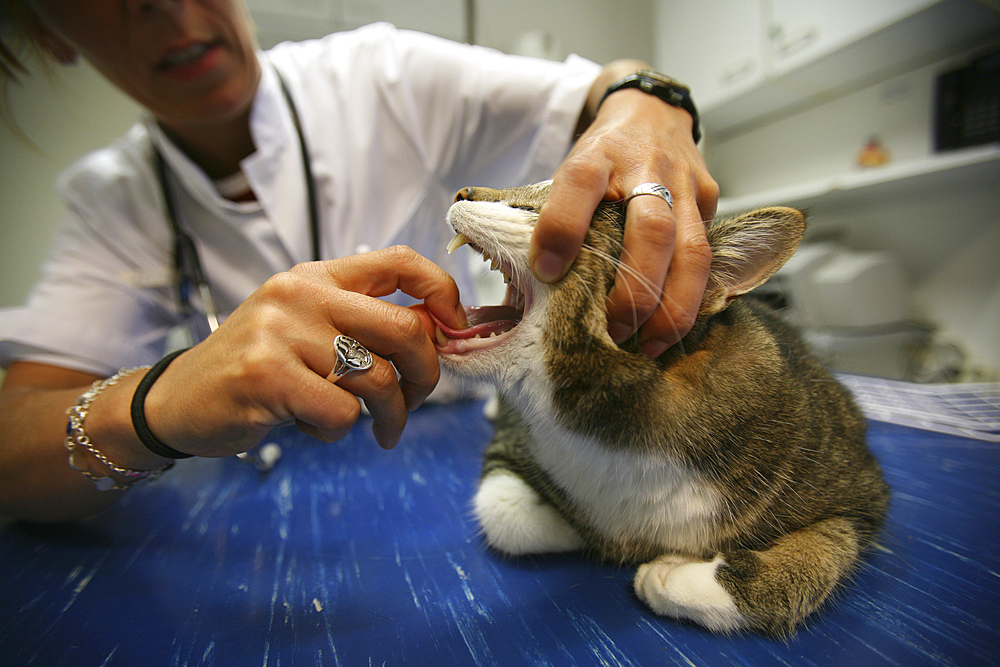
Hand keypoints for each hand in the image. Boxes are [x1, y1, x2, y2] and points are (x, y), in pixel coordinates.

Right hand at [143, 246, 464, 454]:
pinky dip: (338, 432)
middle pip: (405, 328)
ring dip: (390, 416)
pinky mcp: (266, 375)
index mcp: (318, 275)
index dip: (443, 293)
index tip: (454, 331)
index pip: (401, 262)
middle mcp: (301, 293)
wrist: (177, 400)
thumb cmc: (257, 368)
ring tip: (376, 429)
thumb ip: (362, 324)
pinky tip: (312, 427)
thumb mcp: (307, 328)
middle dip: (427, 376)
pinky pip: (340, 413)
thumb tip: (440, 333)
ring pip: (378, 379)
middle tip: (415, 402)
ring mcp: (281, 331)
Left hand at [530, 88, 718, 357]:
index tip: (547, 271)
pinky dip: (693, 297)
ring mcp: (684, 183)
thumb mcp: (567, 171)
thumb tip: (521, 286)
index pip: (578, 184)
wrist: (649, 111)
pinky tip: (674, 327)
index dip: (562, 227)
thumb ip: (550, 217)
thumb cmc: (601, 156)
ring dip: (672, 306)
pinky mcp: (709, 198)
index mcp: (597, 155)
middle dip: (634, 290)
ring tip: (651, 343)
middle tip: (613, 331)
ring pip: (692, 251)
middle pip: (651, 230)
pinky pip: (709, 256)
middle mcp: (645, 167)